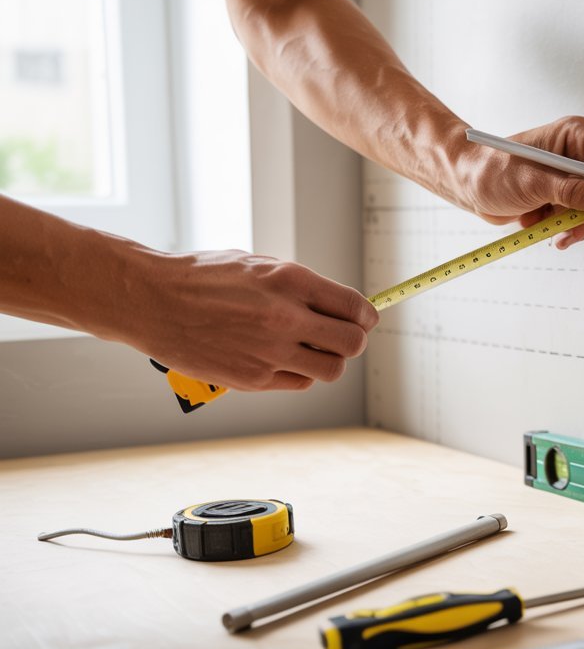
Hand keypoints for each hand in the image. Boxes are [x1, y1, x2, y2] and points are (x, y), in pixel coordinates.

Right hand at [119, 250, 378, 391]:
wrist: (151, 301)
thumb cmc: (203, 278)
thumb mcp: (258, 265)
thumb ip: (300, 286)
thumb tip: (339, 305)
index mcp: (290, 281)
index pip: (355, 307)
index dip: (367, 316)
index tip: (364, 319)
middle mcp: (285, 317)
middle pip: (353, 343)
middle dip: (353, 340)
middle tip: (341, 336)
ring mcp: (269, 352)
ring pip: (332, 370)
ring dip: (329, 360)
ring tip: (311, 349)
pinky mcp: (253, 379)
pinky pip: (299, 382)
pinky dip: (298, 373)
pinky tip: (281, 358)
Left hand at [451, 116, 583, 248]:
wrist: (468, 185)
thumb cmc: (491, 170)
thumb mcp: (531, 181)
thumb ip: (570, 191)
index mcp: (575, 137)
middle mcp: (580, 156)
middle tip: (580, 231)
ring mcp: (574, 179)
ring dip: (583, 227)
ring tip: (560, 237)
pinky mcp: (566, 198)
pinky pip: (583, 219)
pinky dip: (571, 231)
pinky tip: (554, 235)